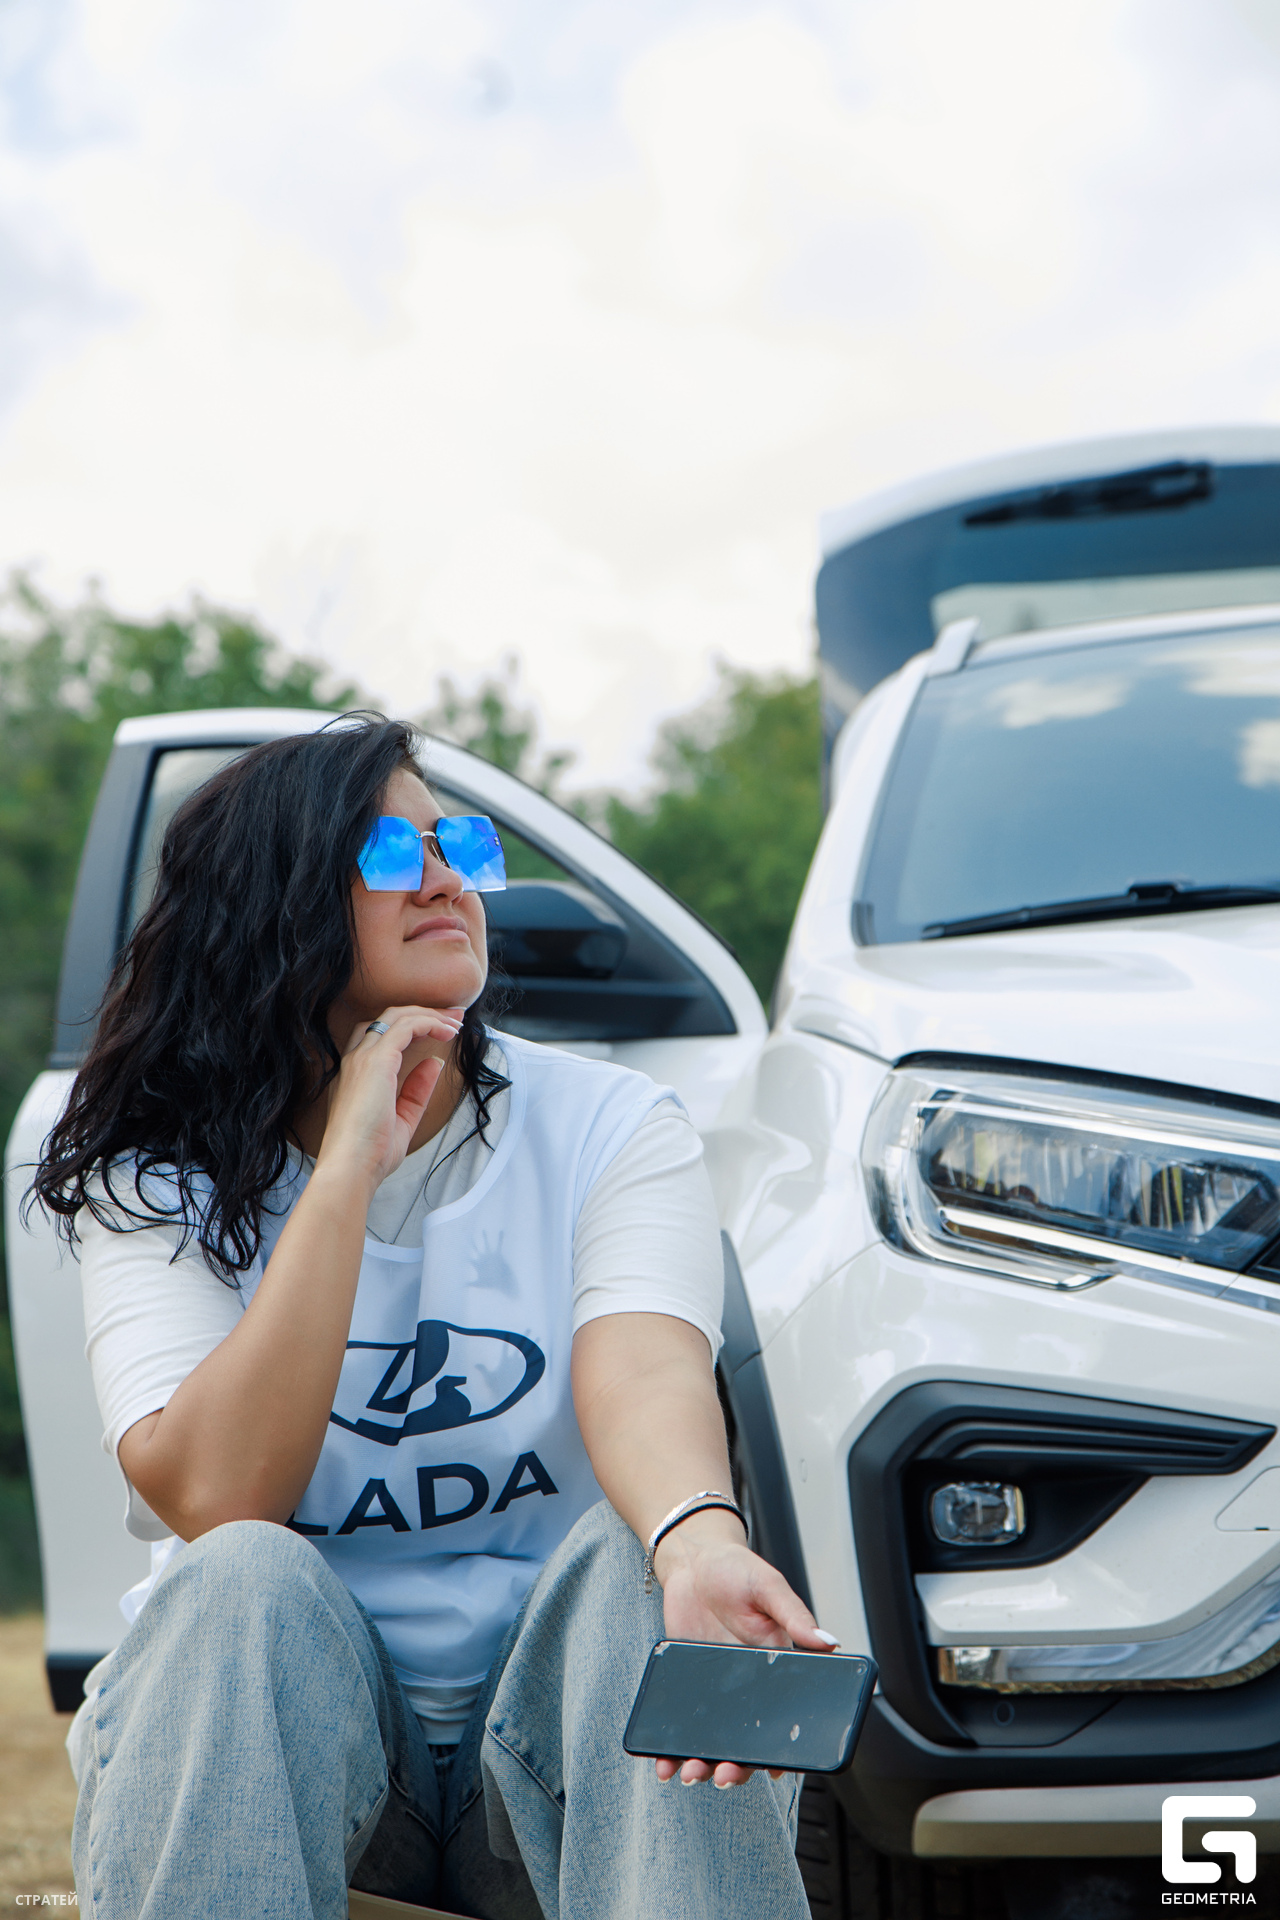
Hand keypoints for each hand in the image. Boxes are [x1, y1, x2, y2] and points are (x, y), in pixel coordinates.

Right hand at [314, 1004, 463, 1191]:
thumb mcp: (403, 1118)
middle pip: (390, 1017)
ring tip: (457, 1021)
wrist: (352, 1166)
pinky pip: (406, 1027)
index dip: (413, 1025)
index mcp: (357, 1074)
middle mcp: (356, 1060)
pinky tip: (447, 1032)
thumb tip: (434, 1063)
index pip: (382, 1034)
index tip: (442, 1029)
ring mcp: (363, 1057)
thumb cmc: (371, 1152)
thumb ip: (417, 1090)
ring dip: (431, 1015)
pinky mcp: (376, 1060)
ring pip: (398, 1016)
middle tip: (455, 1016)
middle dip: (425, 1012)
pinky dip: (429, 1023)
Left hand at [652, 1514, 837, 1789]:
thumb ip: (795, 1615)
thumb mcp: (769, 1587)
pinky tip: (661, 1762)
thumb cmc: (737, 1569)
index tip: (776, 1770)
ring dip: (702, 1763)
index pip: (783, 1718)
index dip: (783, 1749)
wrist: (692, 1560)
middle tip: (725, 1775)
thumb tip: (830, 1643)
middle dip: (736, 1766)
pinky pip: (678, 1723)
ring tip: (691, 1773)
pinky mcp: (683, 1684)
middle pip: (744, 1739)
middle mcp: (744, 1687)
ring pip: (711, 1739)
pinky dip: (669, 1747)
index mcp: (774, 1668)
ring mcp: (713, 1690)